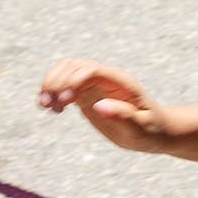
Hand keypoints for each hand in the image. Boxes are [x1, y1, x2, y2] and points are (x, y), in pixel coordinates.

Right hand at [37, 59, 176, 153]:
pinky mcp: (86, 94)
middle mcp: (105, 78)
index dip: (73, 81)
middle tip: (47, 105)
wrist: (154, 132)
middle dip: (56, 81)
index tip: (64, 100)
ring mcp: (94, 85)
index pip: (91, 70)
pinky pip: (65, 85)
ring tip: (44, 105)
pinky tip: (52, 110)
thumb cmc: (150, 131)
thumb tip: (99, 105)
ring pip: (65, 71)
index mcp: (120, 82)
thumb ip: (123, 116)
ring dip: (50, 84)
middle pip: (73, 66)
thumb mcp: (140, 128)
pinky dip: (53, 93)